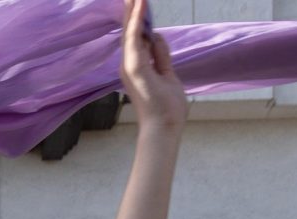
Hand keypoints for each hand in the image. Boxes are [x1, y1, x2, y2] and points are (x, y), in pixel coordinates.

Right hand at [119, 0, 184, 128]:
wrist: (163, 127)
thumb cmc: (166, 108)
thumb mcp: (167, 74)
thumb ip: (161, 55)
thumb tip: (156, 36)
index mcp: (137, 66)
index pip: (136, 37)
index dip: (137, 19)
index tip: (140, 1)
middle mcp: (129, 64)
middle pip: (129, 31)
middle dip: (131, 9)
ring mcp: (129, 65)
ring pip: (129, 30)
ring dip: (133, 9)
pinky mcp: (134, 66)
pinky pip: (134, 37)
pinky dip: (137, 19)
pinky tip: (141, 2)